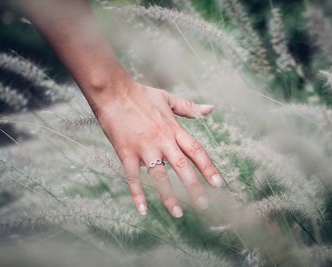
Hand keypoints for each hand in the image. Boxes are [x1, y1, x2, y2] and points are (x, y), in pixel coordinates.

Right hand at [90, 79, 222, 216]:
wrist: (113, 92)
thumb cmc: (141, 95)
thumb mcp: (168, 99)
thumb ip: (190, 107)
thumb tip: (211, 109)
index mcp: (173, 129)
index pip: (195, 150)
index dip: (208, 167)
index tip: (218, 184)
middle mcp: (162, 140)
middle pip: (182, 166)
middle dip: (194, 187)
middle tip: (204, 204)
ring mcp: (143, 148)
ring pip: (159, 176)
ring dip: (169, 196)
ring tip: (178, 213)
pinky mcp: (126, 152)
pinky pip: (133, 177)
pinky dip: (137, 194)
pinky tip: (143, 210)